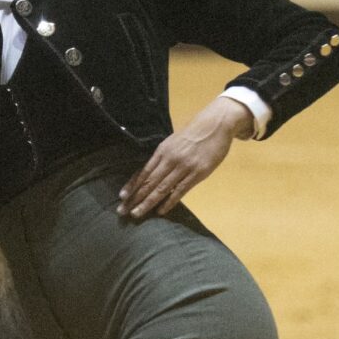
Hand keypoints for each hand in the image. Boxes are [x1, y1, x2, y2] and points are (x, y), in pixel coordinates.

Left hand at [118, 95, 250, 219]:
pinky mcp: (198, 173)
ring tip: (136, 214)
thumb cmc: (194, 133)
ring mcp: (184, 167)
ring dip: (148, 202)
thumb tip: (151, 173)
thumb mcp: (174, 141)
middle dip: (135, 198)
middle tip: (122, 211)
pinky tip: (160, 211)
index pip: (144, 171)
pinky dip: (169, 202)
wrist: (216, 124)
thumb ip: (163, 157)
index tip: (122, 196)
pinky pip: (181, 190)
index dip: (132, 185)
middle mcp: (170, 159)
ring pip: (162, 188)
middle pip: (149, 182)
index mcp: (162, 151)